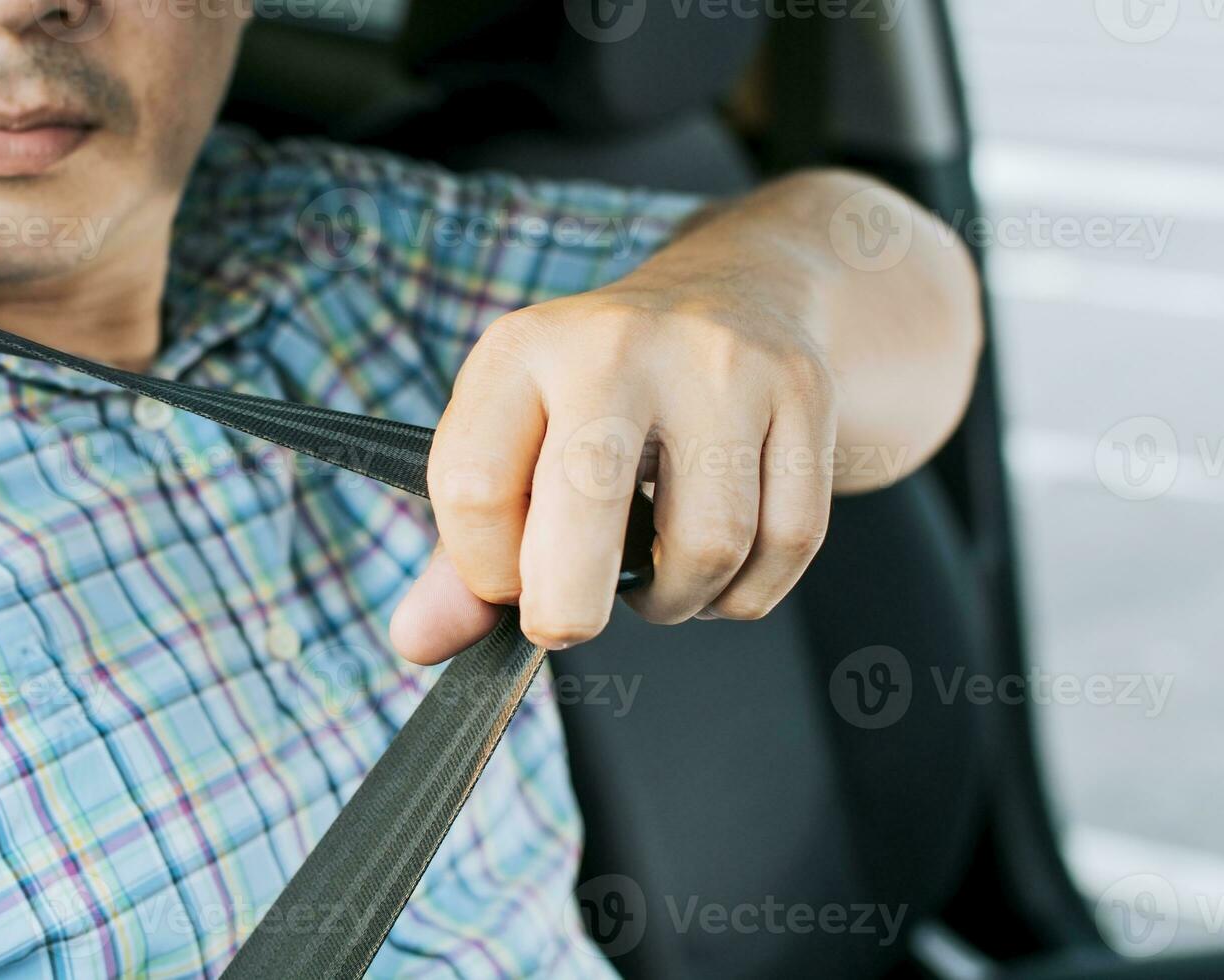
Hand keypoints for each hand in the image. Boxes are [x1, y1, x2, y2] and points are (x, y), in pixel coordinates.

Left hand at [389, 273, 837, 663]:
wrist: (737, 289)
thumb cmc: (601, 391)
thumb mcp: (516, 438)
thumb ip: (461, 552)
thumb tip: (420, 642)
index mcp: (522, 348)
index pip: (473, 485)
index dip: (485, 570)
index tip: (509, 581)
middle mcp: (618, 343)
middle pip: (588, 504)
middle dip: (570, 607)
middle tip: (568, 620)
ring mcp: (721, 363)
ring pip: (706, 545)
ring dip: (675, 601)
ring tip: (657, 578)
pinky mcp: (803, 391)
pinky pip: (786, 542)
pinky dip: (746, 591)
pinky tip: (719, 570)